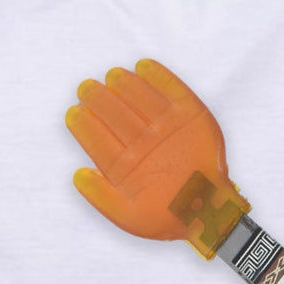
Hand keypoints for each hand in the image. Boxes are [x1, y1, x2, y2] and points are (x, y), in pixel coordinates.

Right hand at [65, 60, 250, 260]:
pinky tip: (143, 66)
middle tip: (86, 87)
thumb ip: (101, 197)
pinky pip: (173, 90)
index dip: (83, 125)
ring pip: (141, 99)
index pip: (98, 141)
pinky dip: (158, 76)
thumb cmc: (166, 212)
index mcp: (128, 170)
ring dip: (124, 84)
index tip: (74, 113)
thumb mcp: (129, 217)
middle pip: (116, 115)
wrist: (210, 208)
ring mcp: (171, 129)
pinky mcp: (194, 116)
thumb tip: (78, 174)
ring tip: (112, 75)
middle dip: (97, 99)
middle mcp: (148, 146)